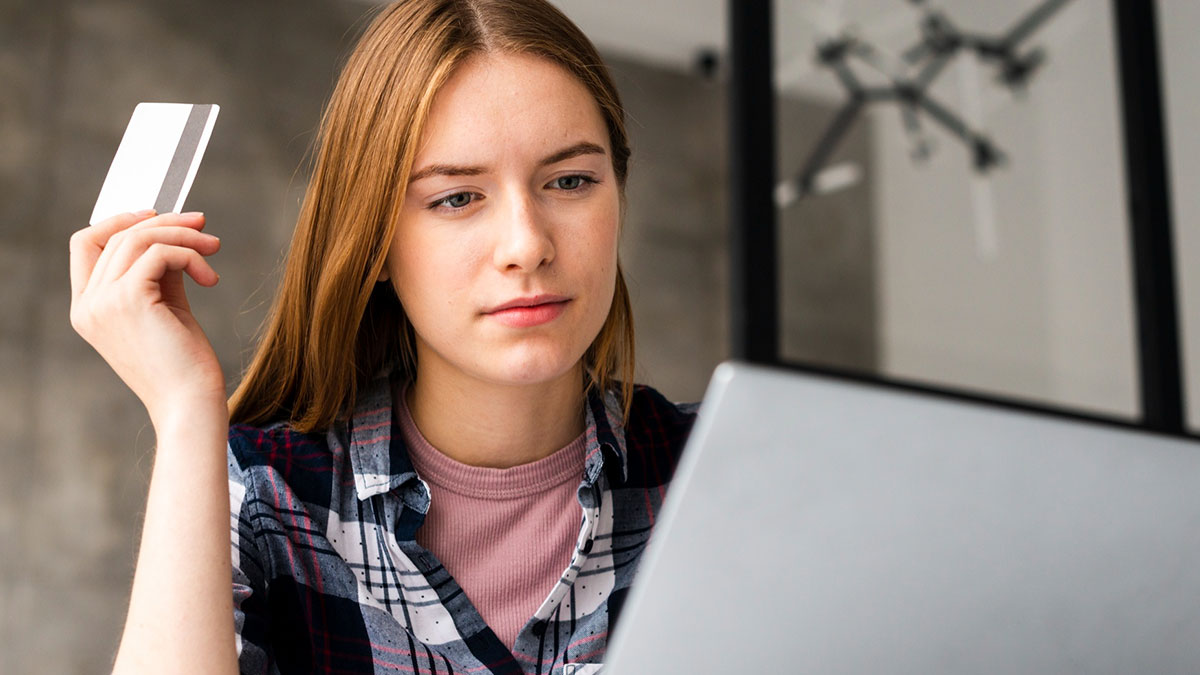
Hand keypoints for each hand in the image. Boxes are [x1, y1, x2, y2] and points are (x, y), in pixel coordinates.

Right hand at [69, 210, 225, 427]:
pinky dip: (189, 254)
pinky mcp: (128, 300)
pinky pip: (159, 253)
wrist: (190, 403)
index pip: (85, 244)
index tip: (159, 216)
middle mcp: (87, 305)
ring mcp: (102, 303)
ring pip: (139, 238)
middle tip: (204, 226)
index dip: (119, 221)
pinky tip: (210, 279)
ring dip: (184, 235)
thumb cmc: (183, 363)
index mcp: (88, 308)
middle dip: (166, 223)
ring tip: (214, 247)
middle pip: (118, 235)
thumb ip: (159, 271)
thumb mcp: (165, 307)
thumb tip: (173, 230)